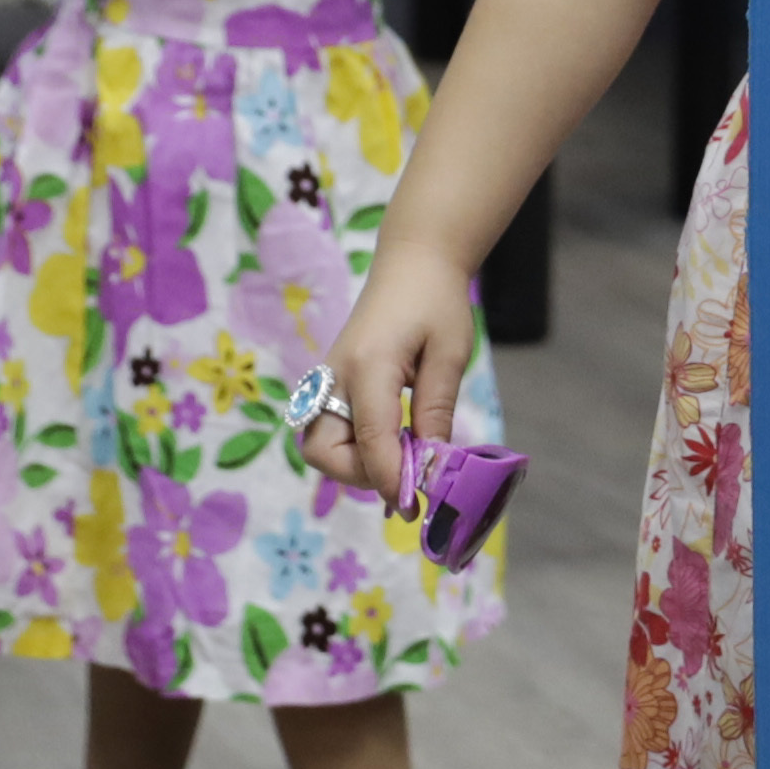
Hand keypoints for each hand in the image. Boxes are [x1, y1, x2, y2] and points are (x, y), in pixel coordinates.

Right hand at [302, 250, 480, 502]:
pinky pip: (330, 431)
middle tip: (406, 472)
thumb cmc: (437, 302)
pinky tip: (393, 443)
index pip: (371, 440)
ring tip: (402, 456)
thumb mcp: (449, 355)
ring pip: (320, 446)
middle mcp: (336, 377)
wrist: (412, 262)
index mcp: (369, 367)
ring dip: (355, 464)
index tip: (415, 507)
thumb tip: (431, 466)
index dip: (392, 480)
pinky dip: (355, 449)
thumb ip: (437, 411)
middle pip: (322, 452)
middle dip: (360, 475)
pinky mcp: (330, 384)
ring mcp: (327, 381)